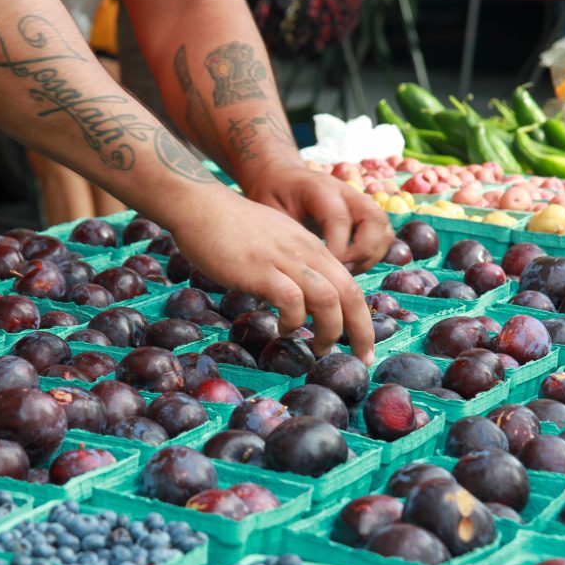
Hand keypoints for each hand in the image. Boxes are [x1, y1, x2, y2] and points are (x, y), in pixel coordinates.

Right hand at [166, 189, 375, 363]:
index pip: (351, 285)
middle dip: (361, 331)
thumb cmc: (232, 228)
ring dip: (330, 330)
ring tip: (321, 349)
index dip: (362, 318)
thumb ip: (293, 264)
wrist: (202, 206)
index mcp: (312, 248)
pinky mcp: (261, 270)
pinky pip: (292, 300)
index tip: (362, 343)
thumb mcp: (276, 242)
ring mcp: (285, 261)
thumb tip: (300, 295)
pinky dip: (294, 321)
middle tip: (362, 358)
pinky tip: (284, 330)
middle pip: (350, 294)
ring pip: (328, 299)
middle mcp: (306, 253)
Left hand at [242, 161, 393, 273]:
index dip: (337, 250)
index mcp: (320, 188)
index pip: (340, 219)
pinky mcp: (365, 214)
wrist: (281, 177)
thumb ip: (286, 234)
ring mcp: (359, 202)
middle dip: (362, 253)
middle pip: (374, 220)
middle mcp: (346, 192)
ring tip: (344, 273)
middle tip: (339, 273)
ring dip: (370, 256)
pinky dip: (372, 256)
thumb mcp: (269, 210)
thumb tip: (299, 269)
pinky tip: (348, 268)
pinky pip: (382, 237)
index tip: (324, 274)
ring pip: (384, 229)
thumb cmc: (272, 195)